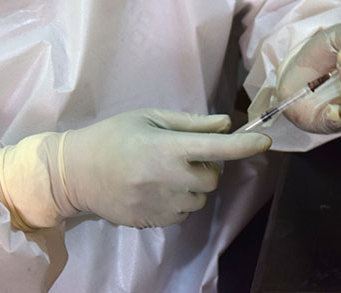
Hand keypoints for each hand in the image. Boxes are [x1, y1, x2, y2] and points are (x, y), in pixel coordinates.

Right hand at [0, 110, 270, 228]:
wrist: (75, 173)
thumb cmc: (114, 136)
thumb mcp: (150, 117)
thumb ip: (191, 123)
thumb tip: (227, 123)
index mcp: (168, 147)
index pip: (218, 147)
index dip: (245, 144)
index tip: (265, 141)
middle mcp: (170, 178)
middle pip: (213, 178)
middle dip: (207, 166)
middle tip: (183, 155)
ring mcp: (162, 204)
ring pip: (200, 197)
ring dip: (194, 186)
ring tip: (165, 173)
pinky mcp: (155, 222)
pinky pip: (184, 213)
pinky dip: (180, 201)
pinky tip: (158, 189)